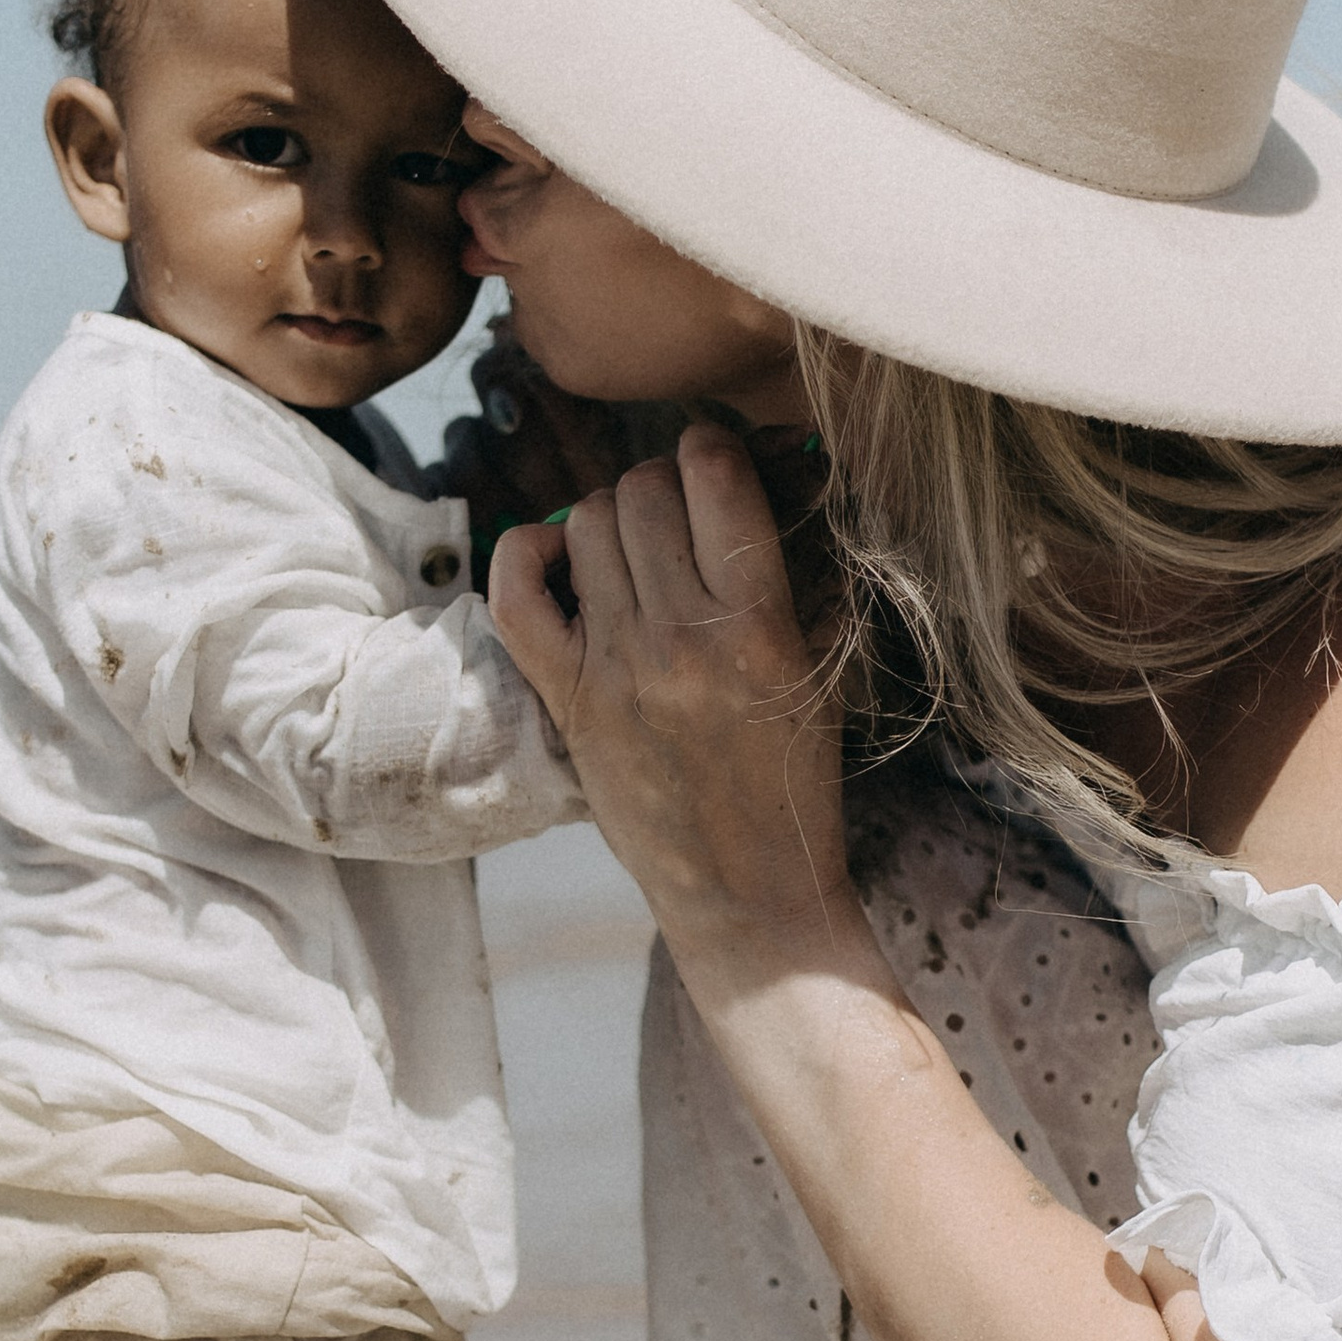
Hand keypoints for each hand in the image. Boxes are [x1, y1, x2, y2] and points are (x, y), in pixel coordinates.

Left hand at [488, 425, 850, 960]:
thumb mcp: (825, 674)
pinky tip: (562, 560)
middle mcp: (682, 639)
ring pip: (589, 524)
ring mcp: (616, 668)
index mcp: (760, 627)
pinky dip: (529, 553)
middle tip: (676, 514)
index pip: (717, 478)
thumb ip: (809, 583)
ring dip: (610, 515)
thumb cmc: (795, 784)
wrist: (747, 892)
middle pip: (645, 492)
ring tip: (632, 546)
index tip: (717, 462)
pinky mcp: (568, 699)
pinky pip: (516, 593)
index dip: (713, 448)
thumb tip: (786, 487)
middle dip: (663, 482)